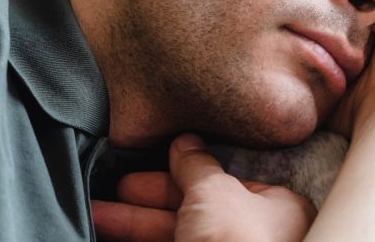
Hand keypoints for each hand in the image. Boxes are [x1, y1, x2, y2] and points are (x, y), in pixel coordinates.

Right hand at [92, 133, 315, 241]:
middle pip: (193, 210)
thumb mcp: (214, 190)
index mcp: (277, 209)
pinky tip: (112, 237)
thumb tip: (186, 143)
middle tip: (114, 190)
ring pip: (176, 236)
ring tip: (96, 214)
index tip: (147, 166)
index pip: (222, 183)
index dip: (181, 172)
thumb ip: (196, 165)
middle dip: (146, 200)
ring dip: (134, 224)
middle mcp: (255, 238)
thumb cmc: (237, 241)